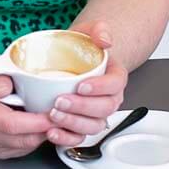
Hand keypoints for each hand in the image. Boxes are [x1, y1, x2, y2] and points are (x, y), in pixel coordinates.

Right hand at [0, 73, 56, 159]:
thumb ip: (1, 80)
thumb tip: (3, 90)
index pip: (9, 123)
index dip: (36, 123)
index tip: (54, 115)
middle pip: (19, 139)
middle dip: (44, 130)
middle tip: (60, 119)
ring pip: (22, 147)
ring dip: (40, 136)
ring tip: (50, 120)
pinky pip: (20, 151)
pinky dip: (33, 140)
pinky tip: (36, 127)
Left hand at [44, 21, 127, 147]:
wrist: (70, 60)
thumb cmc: (80, 49)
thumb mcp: (89, 31)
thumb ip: (99, 30)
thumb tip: (104, 39)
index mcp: (114, 76)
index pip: (115, 84)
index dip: (100, 87)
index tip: (81, 85)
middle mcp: (109, 98)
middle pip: (104, 109)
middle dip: (82, 107)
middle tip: (61, 101)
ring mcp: (96, 114)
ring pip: (93, 126)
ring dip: (73, 123)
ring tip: (53, 115)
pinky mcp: (81, 124)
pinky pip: (79, 137)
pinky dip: (66, 138)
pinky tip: (53, 132)